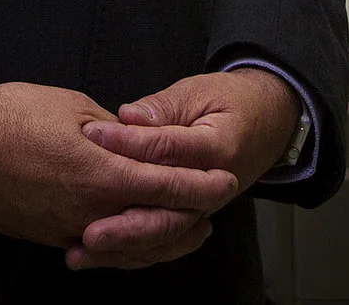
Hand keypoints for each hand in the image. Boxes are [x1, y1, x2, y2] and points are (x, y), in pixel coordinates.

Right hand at [0, 82, 237, 267]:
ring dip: (164, 240)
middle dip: (191, 218)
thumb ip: (113, 131)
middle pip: (159, 226)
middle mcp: (93, 211)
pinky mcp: (52, 237)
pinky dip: (128, 248)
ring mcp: (71, 229)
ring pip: (132, 247)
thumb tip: (133, 140)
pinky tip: (136, 243)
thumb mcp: (72, 107)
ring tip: (186, 230)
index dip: (201, 185)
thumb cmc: (9, 119)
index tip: (224, 180)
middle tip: (213, 208)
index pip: (169, 186)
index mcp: (104, 174)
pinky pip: (102, 250)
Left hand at [72, 69, 300, 265]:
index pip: (168, 150)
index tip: (93, 136)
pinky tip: (98, 256)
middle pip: (168, 215)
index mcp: (218, 149)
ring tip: (82, 252)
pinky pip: (162, 241)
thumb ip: (162, 108)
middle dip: (125, 226)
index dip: (128, 144)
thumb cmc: (230, 103)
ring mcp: (202, 209)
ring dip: (122, 248)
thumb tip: (128, 117)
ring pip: (163, 237)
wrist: (267, 122)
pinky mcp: (190, 217)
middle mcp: (212, 190)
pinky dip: (131, 252)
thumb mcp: (199, 93)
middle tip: (87, 229)